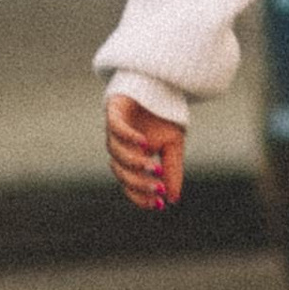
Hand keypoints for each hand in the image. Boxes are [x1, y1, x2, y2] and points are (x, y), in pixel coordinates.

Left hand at [105, 92, 184, 212]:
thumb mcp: (173, 146)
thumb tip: (173, 199)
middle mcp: (120, 147)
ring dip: (135, 163)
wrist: (159, 85)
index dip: (142, 196)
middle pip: (122, 172)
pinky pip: (116, 128)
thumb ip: (172, 171)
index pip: (131, 184)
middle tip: (158, 187)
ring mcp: (115, 131)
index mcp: (132, 158)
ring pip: (116, 154)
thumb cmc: (163, 117)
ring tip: (154, 166)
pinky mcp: (114, 112)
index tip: (158, 204)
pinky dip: (128, 137)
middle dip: (140, 183)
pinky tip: (144, 143)